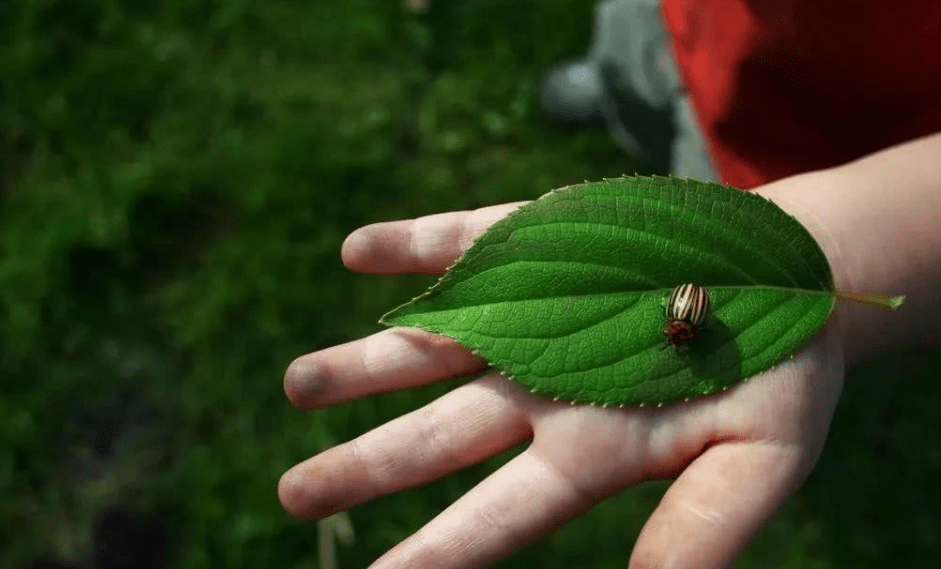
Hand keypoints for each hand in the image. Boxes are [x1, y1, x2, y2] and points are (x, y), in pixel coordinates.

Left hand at [279, 202, 845, 568]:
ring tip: (298, 384)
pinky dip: (411, 246)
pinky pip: (462, 243)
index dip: (439, 553)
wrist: (785, 276)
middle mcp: (542, 386)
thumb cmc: (777, 373)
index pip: (498, 516)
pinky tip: (356, 250)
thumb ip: (703, 527)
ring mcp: (532, 312)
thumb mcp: (760, 459)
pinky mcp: (535, 244)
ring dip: (364, 361)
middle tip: (294, 494)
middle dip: (367, 465)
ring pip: (433, 345)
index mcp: (591, 450)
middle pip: (440, 436)